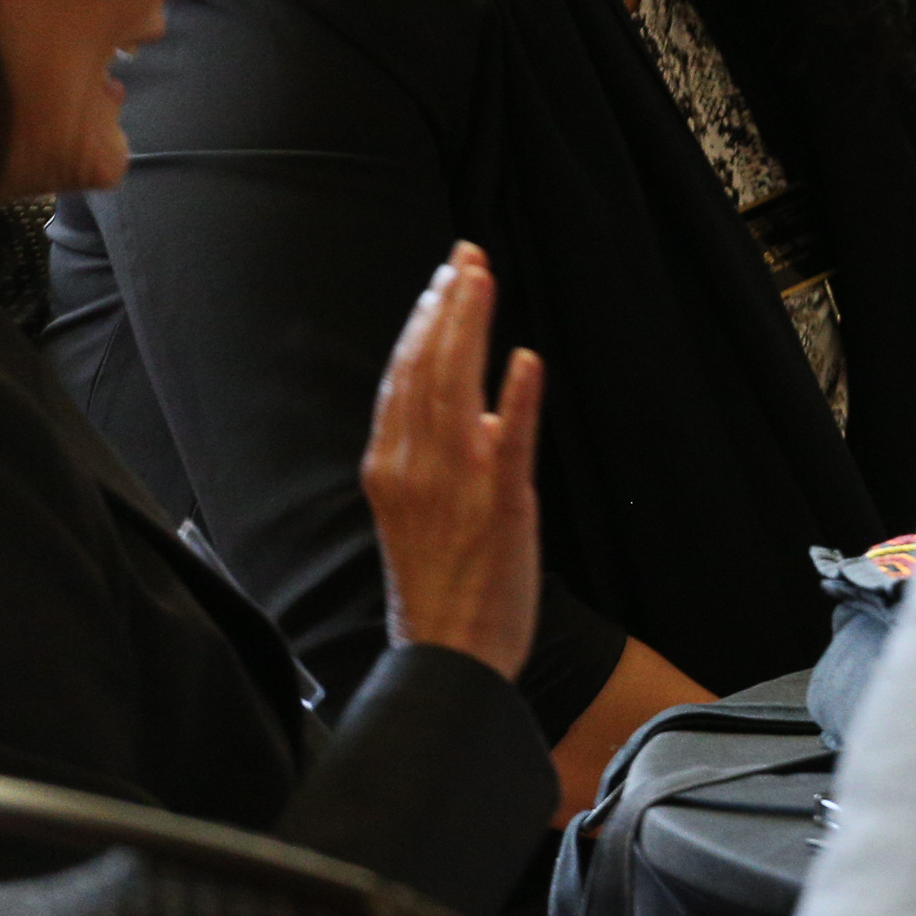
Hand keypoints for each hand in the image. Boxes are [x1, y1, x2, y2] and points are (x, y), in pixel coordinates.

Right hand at [362, 243, 545, 680]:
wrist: (449, 659)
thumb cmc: (440, 587)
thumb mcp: (423, 512)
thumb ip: (441, 456)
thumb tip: (478, 406)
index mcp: (390, 467)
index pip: (404, 377)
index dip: (423, 322)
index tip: (445, 279)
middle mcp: (413, 468)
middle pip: (425, 369)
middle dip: (446, 307)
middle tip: (467, 256)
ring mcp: (455, 485)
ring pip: (456, 390)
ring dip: (470, 330)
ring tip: (483, 279)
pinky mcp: (500, 505)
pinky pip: (507, 442)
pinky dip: (514, 399)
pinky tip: (525, 358)